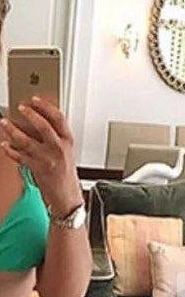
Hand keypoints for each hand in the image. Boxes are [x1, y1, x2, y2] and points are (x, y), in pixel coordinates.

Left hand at [0, 96, 82, 214]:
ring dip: (13, 130)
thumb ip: (55, 137)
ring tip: (5, 123)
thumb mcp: (66, 153)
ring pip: (26, 140)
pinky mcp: (37, 168)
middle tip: (20, 107)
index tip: (35, 99)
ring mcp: (47, 159)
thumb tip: (37, 122)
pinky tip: (5, 144)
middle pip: (43, 126)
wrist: (67, 197)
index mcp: (68, 142)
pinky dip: (10, 150)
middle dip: (30, 114)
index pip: (59, 118)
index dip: (46, 106)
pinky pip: (20, 156)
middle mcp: (59, 149)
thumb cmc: (66, 176)